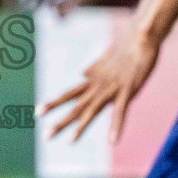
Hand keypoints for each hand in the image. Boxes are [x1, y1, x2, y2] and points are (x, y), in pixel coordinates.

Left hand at [39, 29, 161, 143]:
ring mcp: (111, 89)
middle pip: (75, 106)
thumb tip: (82, 74)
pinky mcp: (128, 90)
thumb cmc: (125, 46)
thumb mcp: (106, 60)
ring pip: (92, 110)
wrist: (139, 36)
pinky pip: (121, 111)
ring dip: (80, 127)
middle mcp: (98, 86)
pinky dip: (116, 126)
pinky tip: (112, 141)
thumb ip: (95, 69)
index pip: (69, 94)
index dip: (53, 103)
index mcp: (93, 80)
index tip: (38, 112)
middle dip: (61, 122)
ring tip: (69, 142)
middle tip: (46, 136)